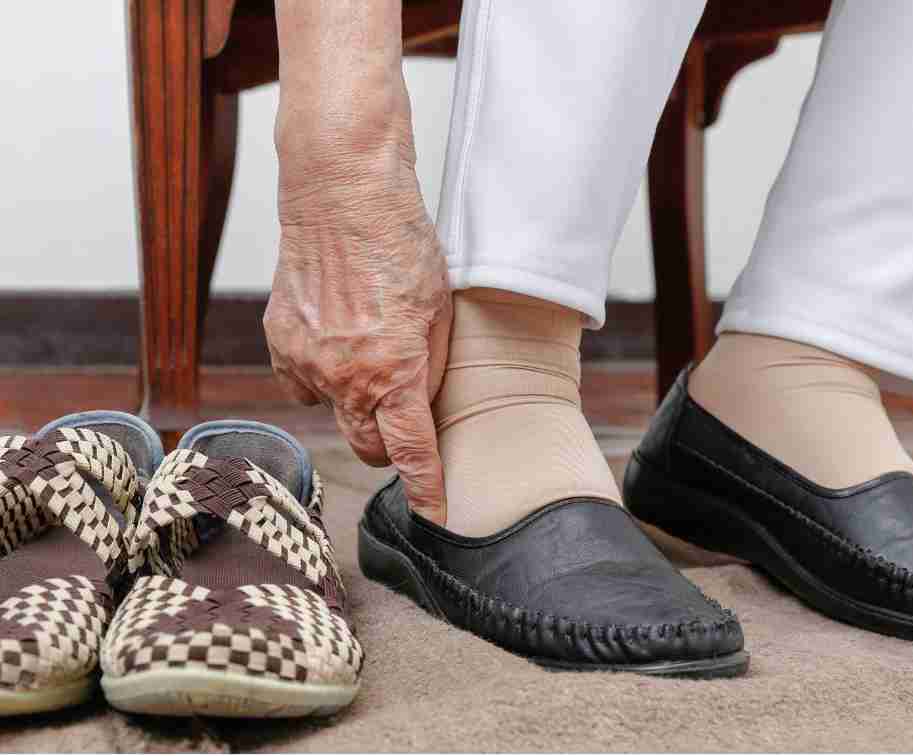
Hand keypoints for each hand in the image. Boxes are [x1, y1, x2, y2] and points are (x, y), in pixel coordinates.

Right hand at [265, 76, 451, 523]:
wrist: (341, 197)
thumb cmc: (401, 246)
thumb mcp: (441, 312)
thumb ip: (430, 369)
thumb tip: (421, 410)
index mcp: (395, 372)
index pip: (412, 453)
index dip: (426, 489)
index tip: (435, 514)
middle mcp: (345, 377)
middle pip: (368, 447)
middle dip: (391, 448)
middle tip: (406, 426)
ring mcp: (306, 363)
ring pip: (336, 414)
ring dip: (357, 405)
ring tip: (371, 356)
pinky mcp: (279, 344)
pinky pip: (303, 385)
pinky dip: (323, 377)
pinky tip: (338, 344)